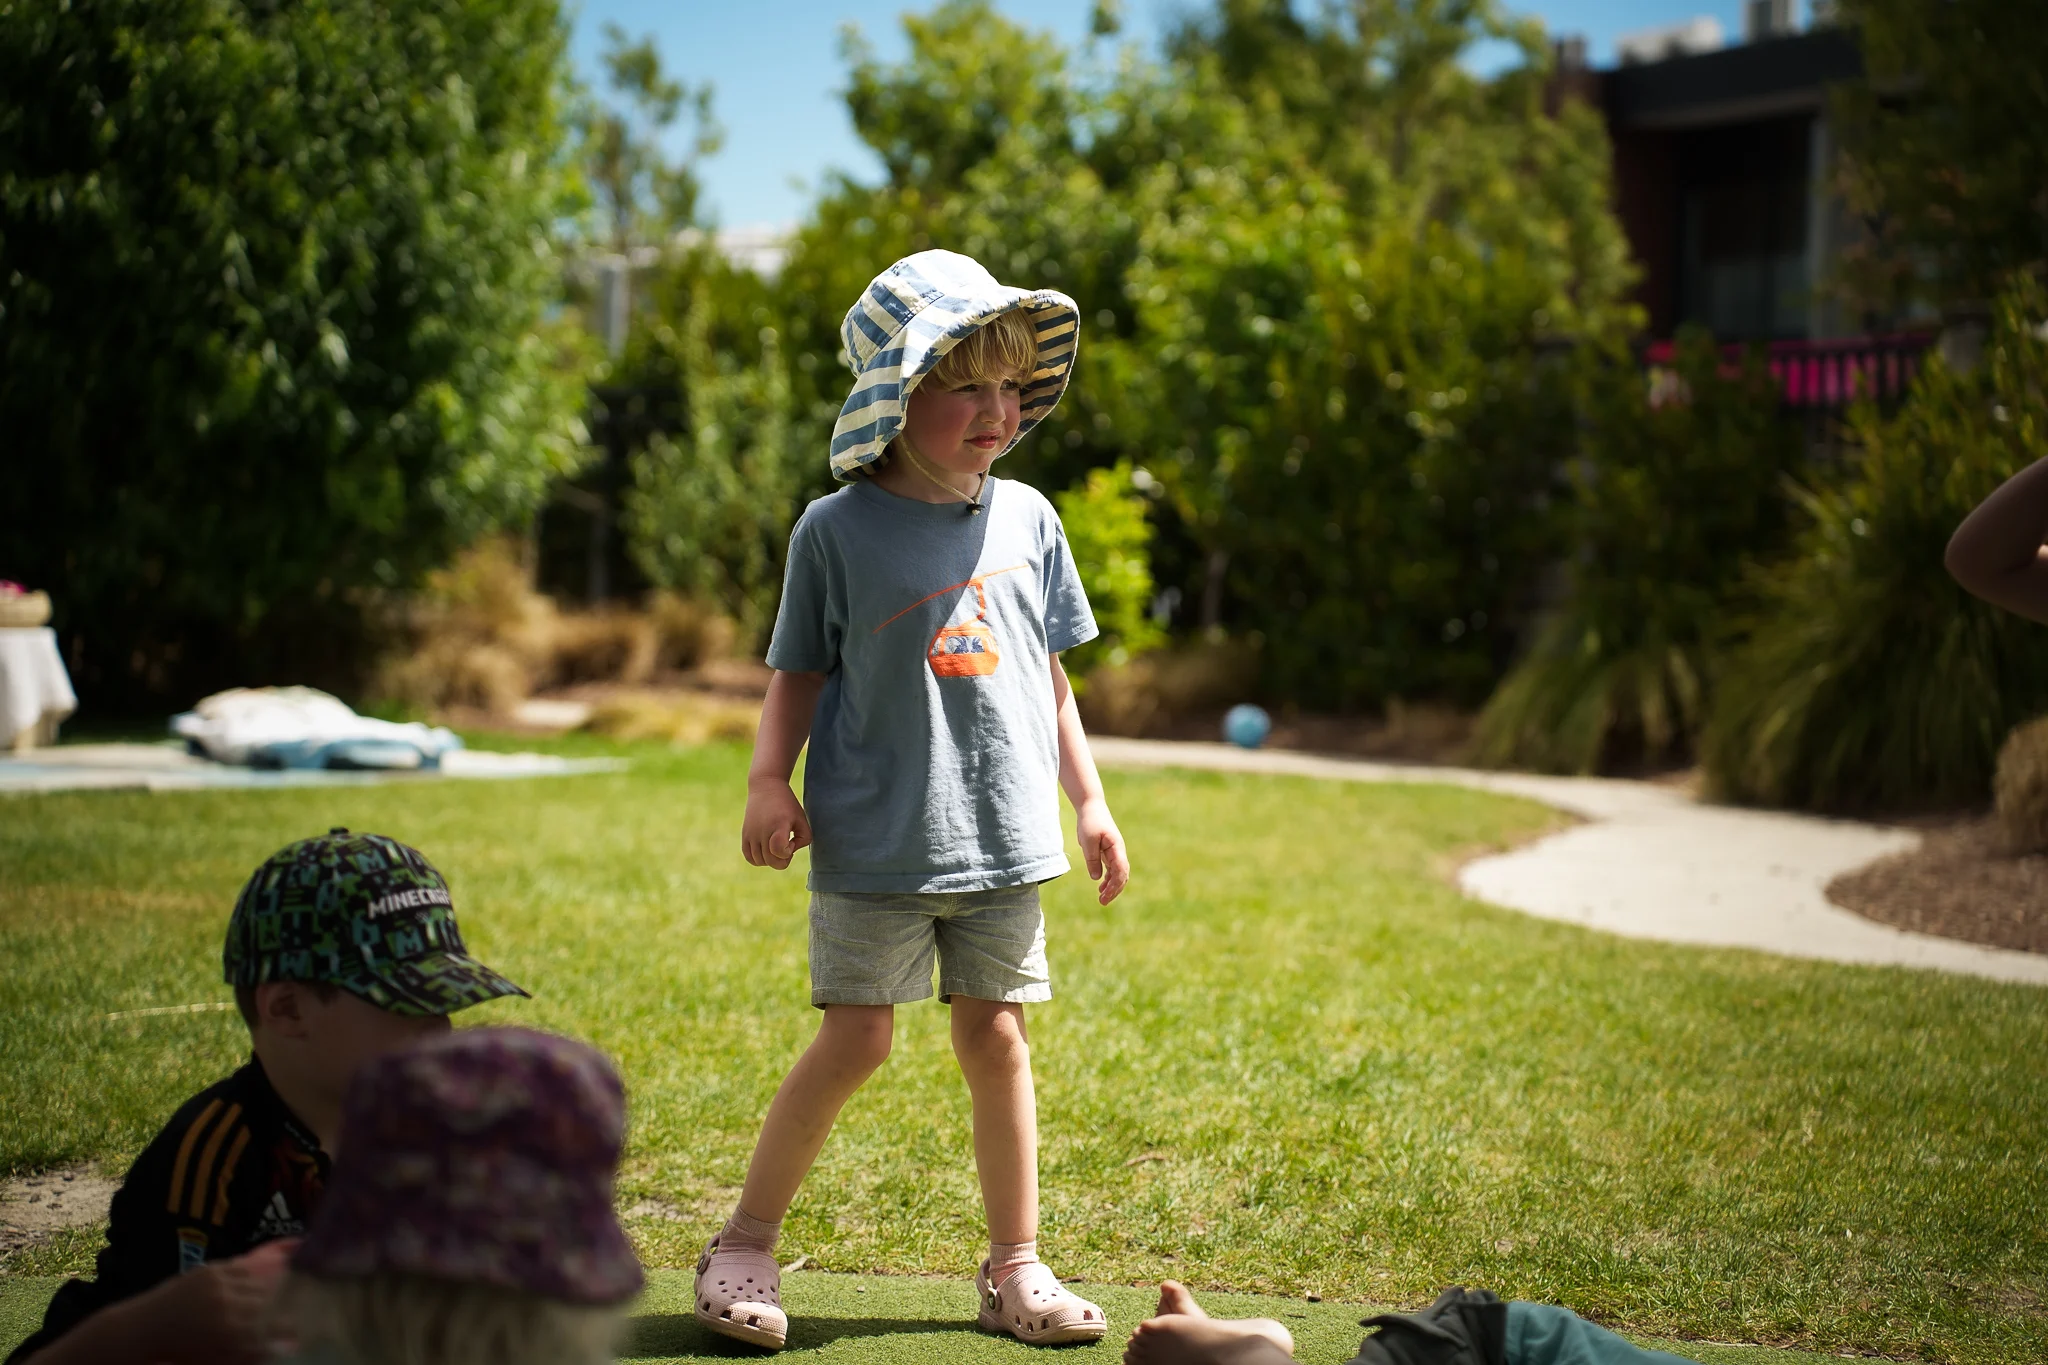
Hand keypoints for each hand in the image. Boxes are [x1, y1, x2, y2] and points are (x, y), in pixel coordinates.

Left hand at [154, 1239, 298, 1363]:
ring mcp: (220, 1285)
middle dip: (280, 1306)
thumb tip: (280, 1347)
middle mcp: (229, 1306)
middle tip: (288, 1307)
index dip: (290, 1324)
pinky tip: (257, 1276)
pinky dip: (251, 1273)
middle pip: (269, 1302)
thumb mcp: (215, 1359)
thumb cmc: (181, 1351)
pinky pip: (242, 1267)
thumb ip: (248, 1353)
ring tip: (274, 1292)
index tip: (298, 1326)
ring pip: (258, 1283)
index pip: (273, 1325)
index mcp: (232, 1333)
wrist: (145, 1330)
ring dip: (268, 1289)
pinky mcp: (210, 1270)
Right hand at [742, 778, 811, 869]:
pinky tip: (767, 849)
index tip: (791, 841)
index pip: (779, 850)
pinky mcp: (745, 834)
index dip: (788, 852)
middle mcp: (763, 830)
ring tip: (777, 846)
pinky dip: (759, 859)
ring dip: (771, 860)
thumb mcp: (802, 819)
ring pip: (760, 861)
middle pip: (771, 861)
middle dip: (783, 860)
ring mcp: (751, 833)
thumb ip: (804, 839)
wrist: (766, 787)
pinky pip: (749, 857)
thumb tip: (789, 853)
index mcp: (779, 824)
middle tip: (787, 845)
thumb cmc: (787, 804)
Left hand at [1076, 797, 1129, 904]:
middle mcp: (1119, 851)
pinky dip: (1109, 879)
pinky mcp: (1109, 852)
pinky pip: (1112, 869)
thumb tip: (1096, 878)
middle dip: (1114, 890)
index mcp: (1116, 847)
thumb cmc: (1089, 821)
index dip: (1114, 885)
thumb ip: (1092, 859)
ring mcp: (1115, 852)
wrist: (1091, 807)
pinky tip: (1101, 887)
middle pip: (1122, 875)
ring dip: (1112, 887)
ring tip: (1102, 899)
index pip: (1120, 870)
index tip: (1104, 895)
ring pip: (1118, 873)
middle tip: (1103, 902)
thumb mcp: (1088, 841)